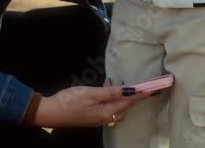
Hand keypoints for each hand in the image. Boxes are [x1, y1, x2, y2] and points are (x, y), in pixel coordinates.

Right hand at [33, 85, 151, 127]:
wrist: (50, 112)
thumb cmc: (70, 101)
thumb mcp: (91, 93)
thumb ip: (110, 92)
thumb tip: (129, 90)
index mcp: (107, 112)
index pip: (129, 101)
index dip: (141, 93)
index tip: (154, 88)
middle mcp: (105, 118)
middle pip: (125, 107)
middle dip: (134, 97)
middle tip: (143, 86)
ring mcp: (97, 118)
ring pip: (117, 109)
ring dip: (123, 98)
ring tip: (128, 87)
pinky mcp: (91, 116)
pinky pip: (108, 108)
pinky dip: (113, 100)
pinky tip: (109, 91)